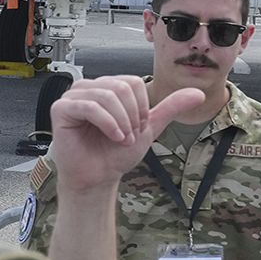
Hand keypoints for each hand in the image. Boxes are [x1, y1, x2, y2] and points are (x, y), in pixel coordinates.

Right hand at [49, 76, 203, 195]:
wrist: (99, 177)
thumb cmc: (115, 153)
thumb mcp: (149, 126)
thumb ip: (171, 107)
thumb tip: (198, 93)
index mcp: (107, 87)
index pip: (133, 82)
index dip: (141, 108)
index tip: (136, 129)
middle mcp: (89, 87)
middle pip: (122, 87)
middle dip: (132, 116)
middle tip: (129, 137)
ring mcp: (73, 97)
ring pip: (108, 96)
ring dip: (122, 122)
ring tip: (121, 139)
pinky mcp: (61, 109)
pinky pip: (89, 106)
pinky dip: (108, 123)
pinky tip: (114, 137)